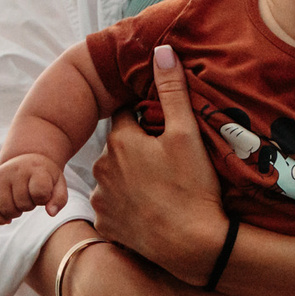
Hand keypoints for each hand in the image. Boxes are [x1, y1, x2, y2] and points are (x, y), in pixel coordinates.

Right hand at [0, 154, 66, 223]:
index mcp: (35, 168)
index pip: (39, 193)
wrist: (25, 159)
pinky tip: (8, 218)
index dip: (43, 199)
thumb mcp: (58, 183)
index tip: (44, 194)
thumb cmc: (44, 176)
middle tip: (31, 198)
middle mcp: (15, 171)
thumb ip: (59, 199)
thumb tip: (51, 213)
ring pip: (6, 209)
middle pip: (22, 204)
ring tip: (20, 203)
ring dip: (16, 212)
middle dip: (29, 206)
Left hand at [88, 44, 228, 282]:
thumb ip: (172, 90)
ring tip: (162, 188)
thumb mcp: (187, 135)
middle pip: (119, 147)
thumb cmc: (192, 188)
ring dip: (130, 178)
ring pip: (114, 177)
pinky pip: (114, 207)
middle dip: (137, 149)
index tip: (165, 130)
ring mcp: (101, 198)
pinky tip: (151, 210)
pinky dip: (128, 207)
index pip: (127, 115)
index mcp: (120, 140)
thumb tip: (161, 49)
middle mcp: (102, 166)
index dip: (147, 120)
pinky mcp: (105, 225)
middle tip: (169, 162)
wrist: (192, 246)